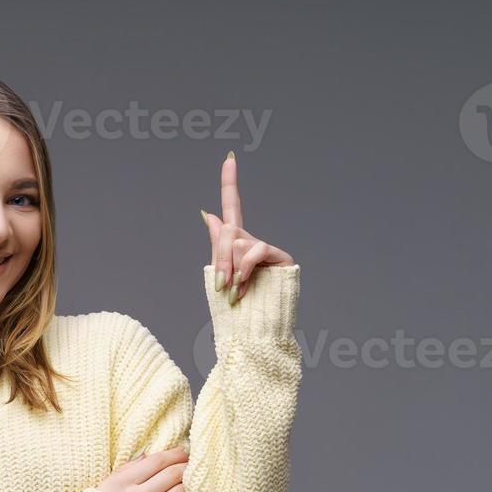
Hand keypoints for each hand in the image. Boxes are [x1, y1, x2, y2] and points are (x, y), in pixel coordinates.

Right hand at [97, 447, 187, 491]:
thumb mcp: (106, 486)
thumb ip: (127, 469)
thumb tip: (148, 455)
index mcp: (122, 483)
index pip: (157, 461)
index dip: (174, 454)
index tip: (182, 451)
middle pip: (173, 475)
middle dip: (186, 466)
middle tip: (191, 463)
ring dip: (188, 484)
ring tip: (190, 480)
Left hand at [200, 151, 295, 303]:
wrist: (254, 334)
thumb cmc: (234, 312)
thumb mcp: (218, 276)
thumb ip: (217, 245)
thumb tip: (209, 213)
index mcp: (236, 246)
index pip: (232, 208)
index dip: (230, 183)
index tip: (229, 158)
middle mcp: (253, 244)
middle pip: (229, 231)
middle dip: (221, 258)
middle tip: (221, 285)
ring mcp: (268, 251)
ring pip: (239, 242)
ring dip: (232, 269)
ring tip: (235, 292)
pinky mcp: (282, 258)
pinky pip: (256, 250)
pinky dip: (245, 268)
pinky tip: (243, 286)